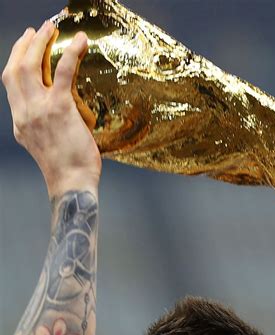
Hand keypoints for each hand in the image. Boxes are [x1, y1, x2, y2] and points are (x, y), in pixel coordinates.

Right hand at [2, 21, 101, 197]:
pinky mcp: (59, 108)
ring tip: (51, 29)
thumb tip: (57, 118)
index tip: (26, 48)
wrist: (72, 184)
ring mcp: (39, 110)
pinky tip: (81, 41)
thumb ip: (43, 128)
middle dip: (25, 45)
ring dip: (40, 42)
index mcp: (19, 124)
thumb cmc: (68, 171)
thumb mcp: (46, 147)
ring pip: (30, 65)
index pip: (11, 85)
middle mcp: (24, 114)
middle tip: (38, 31)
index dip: (16, 61)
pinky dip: (72, 52)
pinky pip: (64, 71)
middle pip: (15, 69)